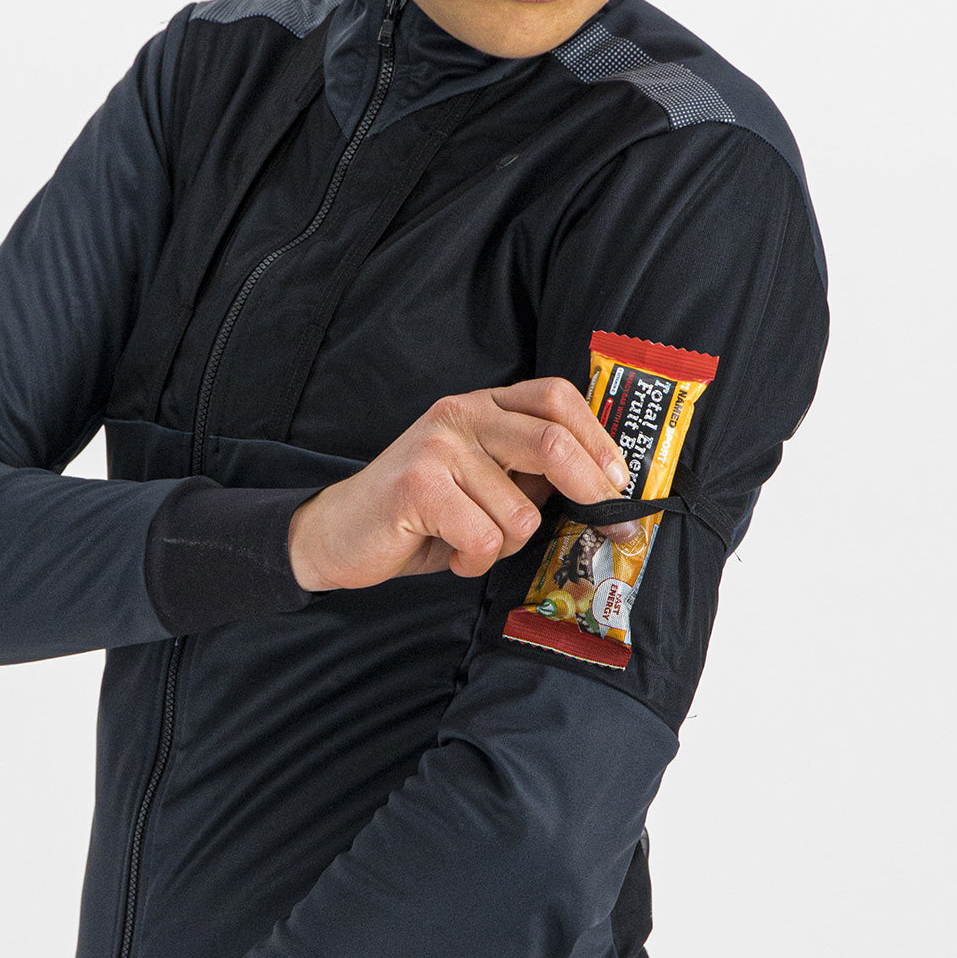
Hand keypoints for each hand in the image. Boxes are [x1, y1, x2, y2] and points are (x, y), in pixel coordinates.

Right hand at [287, 377, 642, 591]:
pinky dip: (474, 561)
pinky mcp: (418, 486)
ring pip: (520, 512)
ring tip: (470, 543)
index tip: (619, 482)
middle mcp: (459, 414)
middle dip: (591, 492)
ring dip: (505, 546)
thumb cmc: (416, 516)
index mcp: (480, 405)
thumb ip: (527, 473)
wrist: (336, 535)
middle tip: (609, 528)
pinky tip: (450, 553)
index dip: (600, 439)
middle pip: (552, 441)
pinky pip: (485, 538)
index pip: (556, 396)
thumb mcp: (479, 483)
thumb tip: (601, 487)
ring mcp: (437, 447)